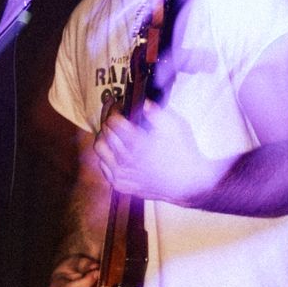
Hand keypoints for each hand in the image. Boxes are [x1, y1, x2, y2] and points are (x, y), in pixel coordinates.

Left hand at [93, 105, 219, 205]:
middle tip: (118, 115)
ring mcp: (121, 174)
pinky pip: (103, 165)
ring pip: (99, 147)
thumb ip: (155, 111)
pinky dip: (107, 155)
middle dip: (110, 118)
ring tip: (115, 133)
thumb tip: (142, 102)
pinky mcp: (120, 185)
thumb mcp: (175, 125)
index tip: (120, 105)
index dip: (115, 108)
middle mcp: (125, 159)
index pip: (112, 119)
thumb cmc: (183, 152)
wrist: (188, 183)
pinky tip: (117, 151)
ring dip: (105, 136)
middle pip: (105, 131)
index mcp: (137, 143)